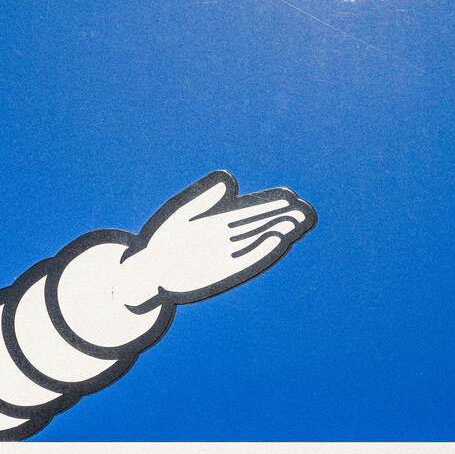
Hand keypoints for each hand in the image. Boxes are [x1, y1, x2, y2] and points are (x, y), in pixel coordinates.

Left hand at [123, 172, 314, 307]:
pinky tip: (279, 239)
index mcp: (218, 219)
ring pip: (259, 240)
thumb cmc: (162, 241)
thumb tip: (231, 181)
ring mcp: (228, 254)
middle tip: (306, 210)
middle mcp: (228, 236)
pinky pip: (249, 259)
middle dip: (283, 216)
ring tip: (299, 222)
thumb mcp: (182, 214)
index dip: (271, 202)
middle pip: (261, 224)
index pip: (251, 209)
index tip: (290, 196)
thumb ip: (204, 198)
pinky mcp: (225, 272)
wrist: (149, 272)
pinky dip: (264, 249)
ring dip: (279, 231)